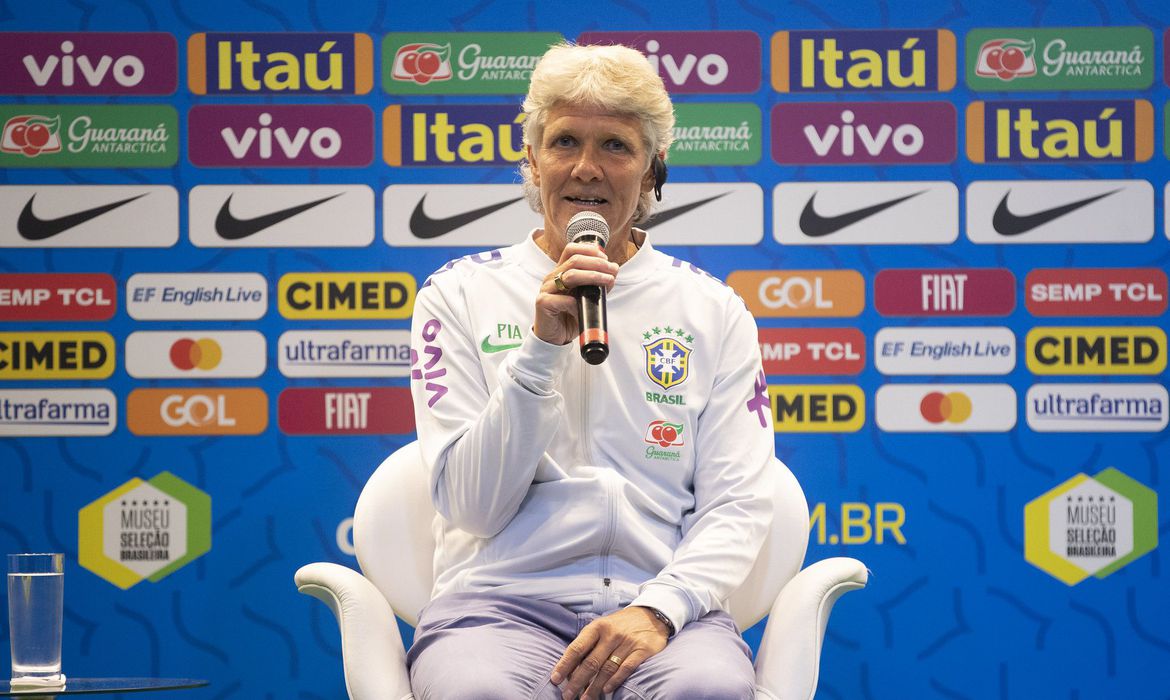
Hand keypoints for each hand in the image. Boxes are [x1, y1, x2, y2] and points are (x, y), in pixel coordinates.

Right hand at [534, 241, 618, 345]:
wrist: (554, 337)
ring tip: (608, 281)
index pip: (571, 250)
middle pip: (574, 261)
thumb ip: (596, 284)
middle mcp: (552, 278)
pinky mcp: (543, 303)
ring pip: (570, 276)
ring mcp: (546, 289)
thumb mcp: (585, 297)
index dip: (589, 250)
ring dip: (593, 276)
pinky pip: (563, 299)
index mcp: (560, 272)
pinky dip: (576, 303)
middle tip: (612, 270)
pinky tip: (583, 308)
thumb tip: (613, 271)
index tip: (606, 258)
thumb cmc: (569, 316)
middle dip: (597, 263)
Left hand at [551, 606, 669, 698]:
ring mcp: (627, 642)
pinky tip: (606, 690)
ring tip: (585, 699)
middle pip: (591, 662)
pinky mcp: (642, 650)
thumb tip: (570, 668)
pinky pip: (626, 668)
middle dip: (577, 681)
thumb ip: (588, 644)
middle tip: (567, 695)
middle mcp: (611, 633)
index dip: (565, 665)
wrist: (652, 614)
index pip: (577, 648)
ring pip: (607, 668)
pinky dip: (615, 681)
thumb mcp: (602, 626)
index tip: (556, 679)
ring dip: (594, 687)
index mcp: (597, 626)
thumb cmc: (620, 625)